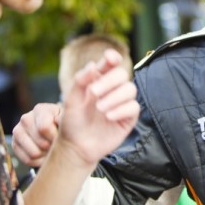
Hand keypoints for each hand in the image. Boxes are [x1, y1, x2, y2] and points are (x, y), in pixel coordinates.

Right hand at [12, 102, 60, 166]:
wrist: (52, 129)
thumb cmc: (61, 123)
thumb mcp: (65, 118)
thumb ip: (64, 118)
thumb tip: (58, 120)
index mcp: (40, 109)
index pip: (44, 128)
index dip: (54, 137)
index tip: (61, 139)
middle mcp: (26, 118)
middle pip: (40, 142)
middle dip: (52, 147)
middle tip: (57, 146)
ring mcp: (18, 131)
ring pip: (34, 153)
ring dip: (46, 155)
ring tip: (52, 150)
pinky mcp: (14, 143)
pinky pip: (27, 159)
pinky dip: (38, 161)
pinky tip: (44, 155)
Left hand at [54, 48, 139, 165]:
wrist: (76, 146)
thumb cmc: (73, 121)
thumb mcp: (71, 99)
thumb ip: (80, 80)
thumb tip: (93, 65)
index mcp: (99, 80)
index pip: (110, 64)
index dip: (113, 58)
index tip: (109, 58)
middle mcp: (113, 89)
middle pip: (122, 74)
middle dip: (109, 81)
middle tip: (93, 93)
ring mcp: (122, 103)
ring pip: (131, 89)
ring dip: (115, 96)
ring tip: (100, 108)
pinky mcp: (129, 117)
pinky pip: (133, 107)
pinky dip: (121, 109)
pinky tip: (108, 116)